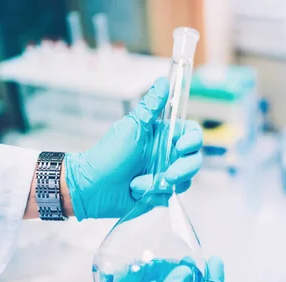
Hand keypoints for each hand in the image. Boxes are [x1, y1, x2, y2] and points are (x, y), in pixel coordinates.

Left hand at [64, 77, 202, 220]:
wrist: (91, 188)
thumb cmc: (108, 155)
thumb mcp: (131, 128)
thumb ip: (150, 107)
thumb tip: (163, 81)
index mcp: (162, 136)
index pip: (191, 134)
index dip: (193, 140)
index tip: (181, 147)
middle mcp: (166, 155)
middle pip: (194, 160)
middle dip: (184, 169)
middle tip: (169, 175)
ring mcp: (164, 175)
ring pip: (185, 181)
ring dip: (165, 184)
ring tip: (141, 184)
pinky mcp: (159, 194)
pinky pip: (170, 196)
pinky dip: (156, 196)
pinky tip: (138, 193)